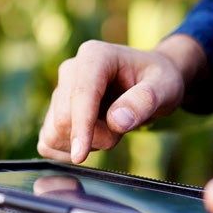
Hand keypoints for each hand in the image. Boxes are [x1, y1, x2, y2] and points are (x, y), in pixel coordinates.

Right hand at [37, 34, 205, 163]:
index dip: (80, 126)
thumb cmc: (157, 81)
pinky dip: (68, 151)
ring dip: (84, 143)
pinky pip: (48, 143)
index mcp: (94, 56)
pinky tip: (91, 140)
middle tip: (123, 128)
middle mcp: (70, 70)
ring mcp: (59, 91)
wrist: (149, 82)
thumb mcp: (165, 87)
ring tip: (109, 129)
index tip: (81, 155)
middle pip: (65, 118)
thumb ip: (144, 101)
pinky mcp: (54, 112)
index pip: (80, 95)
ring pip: (54, 133)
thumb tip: (117, 121)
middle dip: (95, 137)